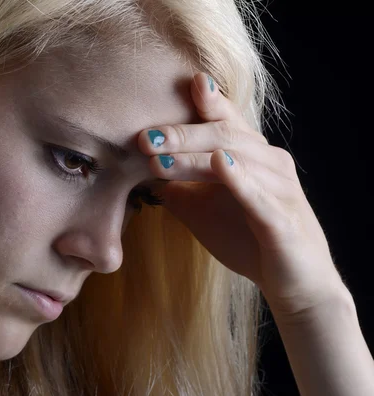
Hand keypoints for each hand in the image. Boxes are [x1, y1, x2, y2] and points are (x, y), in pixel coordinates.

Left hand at [137, 72, 347, 316]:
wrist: (291, 281)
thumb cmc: (246, 237)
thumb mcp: (201, 208)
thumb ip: (175, 187)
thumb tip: (138, 173)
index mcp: (249, 155)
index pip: (225, 120)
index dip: (205, 100)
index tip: (180, 81)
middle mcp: (268, 162)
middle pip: (224, 135)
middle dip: (181, 133)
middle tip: (144, 136)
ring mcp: (278, 189)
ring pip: (236, 160)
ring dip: (195, 157)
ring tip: (158, 156)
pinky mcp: (282, 220)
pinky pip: (259, 195)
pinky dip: (239, 178)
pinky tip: (219, 164)